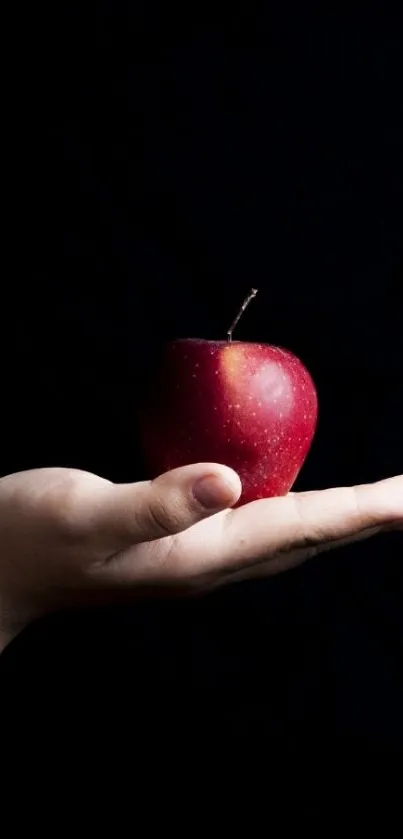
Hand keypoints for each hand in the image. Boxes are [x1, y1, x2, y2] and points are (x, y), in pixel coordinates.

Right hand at [1, 464, 401, 650]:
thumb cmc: (27, 535)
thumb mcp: (83, 513)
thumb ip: (155, 502)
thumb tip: (232, 483)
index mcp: (197, 558)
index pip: (297, 530)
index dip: (358, 511)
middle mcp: (208, 563)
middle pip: (306, 539)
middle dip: (364, 517)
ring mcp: (194, 558)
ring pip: (287, 536)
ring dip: (337, 519)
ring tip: (378, 500)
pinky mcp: (179, 544)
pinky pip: (257, 526)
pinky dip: (294, 511)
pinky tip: (298, 499)